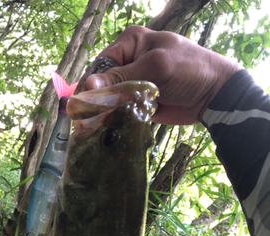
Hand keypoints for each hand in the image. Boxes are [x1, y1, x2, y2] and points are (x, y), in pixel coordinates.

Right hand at [84, 26, 240, 124]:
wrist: (213, 94)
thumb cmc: (188, 70)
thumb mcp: (154, 68)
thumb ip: (122, 77)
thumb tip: (89, 86)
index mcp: (131, 43)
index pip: (102, 63)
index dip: (92, 83)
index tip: (83, 103)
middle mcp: (129, 62)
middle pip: (103, 83)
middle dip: (97, 100)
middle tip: (86, 119)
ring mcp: (134, 84)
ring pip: (111, 99)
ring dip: (105, 113)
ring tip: (93, 128)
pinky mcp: (139, 103)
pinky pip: (122, 111)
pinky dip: (117, 120)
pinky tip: (108, 130)